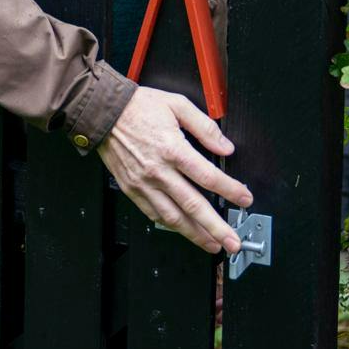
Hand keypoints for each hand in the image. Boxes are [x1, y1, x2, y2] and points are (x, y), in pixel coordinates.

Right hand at [96, 87, 253, 254]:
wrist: (104, 112)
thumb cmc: (138, 107)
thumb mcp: (177, 105)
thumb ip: (204, 126)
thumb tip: (225, 146)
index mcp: (173, 149)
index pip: (208, 177)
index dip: (230, 190)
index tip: (244, 198)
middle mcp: (159, 171)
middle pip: (193, 206)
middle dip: (216, 227)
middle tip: (232, 241)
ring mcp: (144, 183)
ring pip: (173, 217)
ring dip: (195, 234)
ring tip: (212, 244)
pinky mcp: (132, 190)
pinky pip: (153, 214)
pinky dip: (170, 225)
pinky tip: (183, 230)